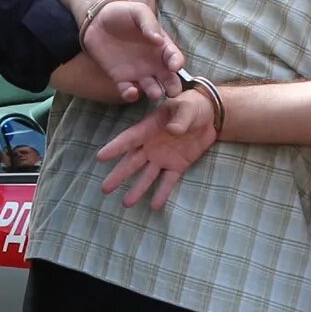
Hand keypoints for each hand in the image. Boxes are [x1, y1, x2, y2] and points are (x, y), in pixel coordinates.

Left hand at [80, 0, 183, 102]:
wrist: (97, 20)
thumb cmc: (122, 13)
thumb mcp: (138, 11)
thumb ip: (149, 23)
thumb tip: (159, 40)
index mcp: (161, 46)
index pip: (174, 57)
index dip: (177, 63)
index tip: (175, 66)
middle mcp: (153, 62)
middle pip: (168, 78)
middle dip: (173, 86)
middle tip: (173, 91)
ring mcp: (137, 72)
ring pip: (151, 88)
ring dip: (155, 92)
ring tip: (155, 93)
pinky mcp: (120, 78)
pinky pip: (128, 91)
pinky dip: (131, 94)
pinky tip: (131, 91)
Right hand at [97, 88, 219, 208]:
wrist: (210, 116)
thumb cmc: (192, 106)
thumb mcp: (185, 106)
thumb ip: (179, 118)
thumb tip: (173, 130)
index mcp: (149, 128)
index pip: (129, 139)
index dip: (115, 148)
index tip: (100, 157)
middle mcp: (151, 146)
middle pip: (132, 163)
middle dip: (119, 175)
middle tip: (105, 189)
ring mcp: (163, 158)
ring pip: (146, 176)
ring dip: (137, 189)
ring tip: (126, 204)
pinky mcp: (177, 166)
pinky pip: (168, 181)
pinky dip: (162, 193)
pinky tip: (154, 206)